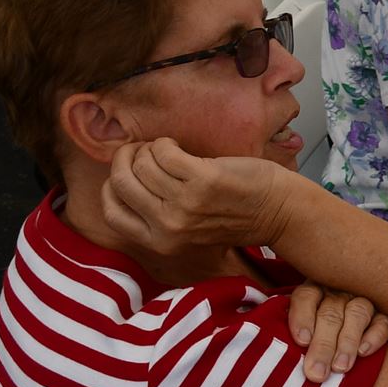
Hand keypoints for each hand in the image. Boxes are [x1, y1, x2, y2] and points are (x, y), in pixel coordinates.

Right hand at [101, 138, 295, 260]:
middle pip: (121, 183)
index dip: (112, 185)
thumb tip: (122, 178)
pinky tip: (178, 146)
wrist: (276, 211)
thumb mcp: (185, 230)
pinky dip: (165, 143)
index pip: (111, 212)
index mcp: (159, 242)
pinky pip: (164, 152)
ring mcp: (185, 204)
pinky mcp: (204, 180)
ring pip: (142, 164)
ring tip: (166, 148)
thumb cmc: (232, 215)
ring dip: (149, 148)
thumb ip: (155, 216)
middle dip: (125, 158)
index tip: (127, 170)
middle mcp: (168, 227)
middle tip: (142, 150)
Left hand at [285, 283, 387, 381]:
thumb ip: (293, 339)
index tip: (301, 341)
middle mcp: (339, 291)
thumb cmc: (313, 336)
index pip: (306, 297)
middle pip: (330, 312)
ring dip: (348, 341)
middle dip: (323, 344)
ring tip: (340, 368)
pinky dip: (374, 337)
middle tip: (316, 372)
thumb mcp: (299, 333)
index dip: (303, 317)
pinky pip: (383, 322)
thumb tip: (281, 359)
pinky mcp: (384, 315)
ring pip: (358, 313)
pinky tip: (364, 352)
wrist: (343, 332)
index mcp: (314, 290)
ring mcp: (364, 301)